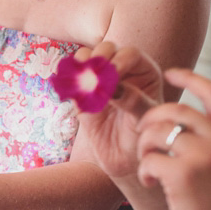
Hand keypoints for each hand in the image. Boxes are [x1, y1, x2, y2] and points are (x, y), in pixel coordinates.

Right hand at [75, 42, 162, 179]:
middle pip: (107, 50)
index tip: (111, 75)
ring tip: (80, 81)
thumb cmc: (141, 137)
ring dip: (80, 65)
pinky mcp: (81, 94)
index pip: (130, 54)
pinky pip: (70, 79)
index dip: (119, 60)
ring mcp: (100, 81)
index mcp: (144, 72)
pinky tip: (69, 89)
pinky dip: (66, 79)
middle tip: (93, 76)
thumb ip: (134, 101)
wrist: (123, 159)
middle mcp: (122, 71)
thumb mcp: (144, 120)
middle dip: (97, 59)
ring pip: (86, 58)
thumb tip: (114, 88)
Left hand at [136, 69, 210, 209]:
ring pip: (156, 132)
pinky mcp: (184, 175)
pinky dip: (146, 171)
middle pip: (174, 110)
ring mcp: (207, 156)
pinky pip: (149, 159)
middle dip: (150, 122)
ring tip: (153, 170)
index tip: (169, 72)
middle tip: (144, 141)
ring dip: (145, 149)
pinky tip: (155, 185)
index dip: (189, 78)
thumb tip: (182, 117)